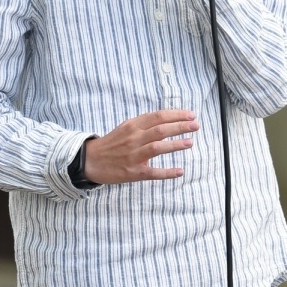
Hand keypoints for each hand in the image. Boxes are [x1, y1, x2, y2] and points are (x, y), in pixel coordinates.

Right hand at [83, 110, 199, 183]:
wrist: (91, 160)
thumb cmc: (112, 143)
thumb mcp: (126, 127)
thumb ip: (145, 123)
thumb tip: (168, 119)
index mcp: (133, 125)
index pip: (158, 116)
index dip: (177, 115)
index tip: (191, 115)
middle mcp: (134, 138)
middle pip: (161, 129)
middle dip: (181, 127)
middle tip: (196, 126)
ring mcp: (134, 156)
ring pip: (158, 147)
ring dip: (176, 144)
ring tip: (190, 142)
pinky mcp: (133, 172)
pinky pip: (153, 172)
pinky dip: (167, 172)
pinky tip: (180, 171)